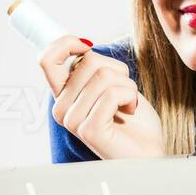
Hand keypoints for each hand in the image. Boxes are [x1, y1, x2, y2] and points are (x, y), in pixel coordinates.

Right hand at [39, 35, 164, 158]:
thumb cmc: (132, 118)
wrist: (149, 151)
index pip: (46, 59)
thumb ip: (93, 67)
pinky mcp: (89, 130)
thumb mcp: (110, 82)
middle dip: (117, 70)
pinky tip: (130, 111)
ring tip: (127, 104)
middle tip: (123, 93)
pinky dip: (129, 97)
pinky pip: (112, 94)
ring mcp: (72, 121)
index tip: (88, 47)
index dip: (66, 43)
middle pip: (88, 61)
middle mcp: (61, 108)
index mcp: (63, 95)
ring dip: (127, 85)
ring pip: (103, 75)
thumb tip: (84, 45)